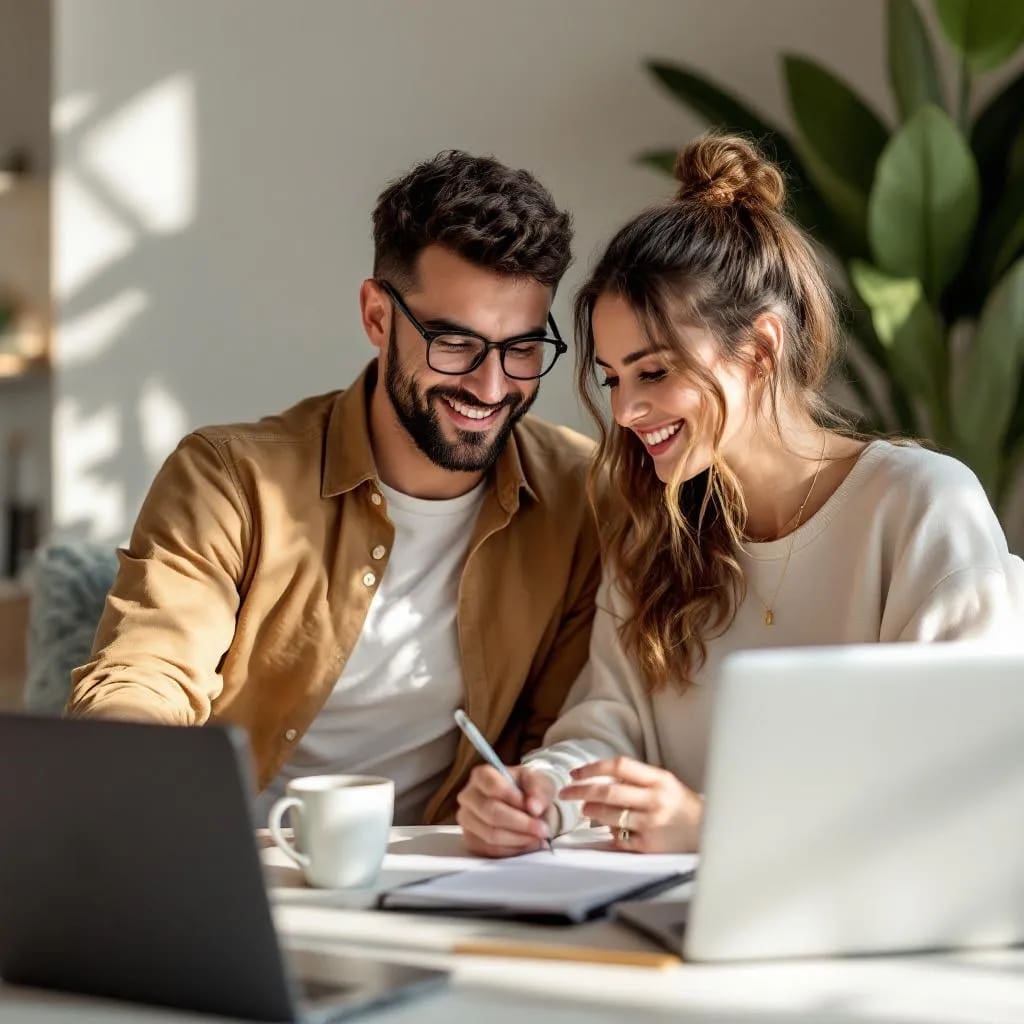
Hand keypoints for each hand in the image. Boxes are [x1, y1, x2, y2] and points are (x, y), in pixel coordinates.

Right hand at [456, 765, 557, 857]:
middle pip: (491, 813)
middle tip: (542, 829)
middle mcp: (469, 796)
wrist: (526, 809)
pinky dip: (513, 850)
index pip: (491, 785)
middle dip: (521, 824)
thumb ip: (539, 790)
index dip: (511, 796)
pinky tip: (527, 844)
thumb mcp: (540, 782)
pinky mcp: (471, 841)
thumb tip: (533, 808)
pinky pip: (491, 851)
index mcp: (482, 775)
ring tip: (537, 838)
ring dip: (519, 839)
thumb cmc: (529, 791)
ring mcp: (467, 820)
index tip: (532, 807)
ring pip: (491, 835)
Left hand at [558, 756, 702, 852]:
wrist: (710, 834)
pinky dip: (610, 833)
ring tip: (584, 810)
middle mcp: (655, 800)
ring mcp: (651, 824)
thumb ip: (638, 780)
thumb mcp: (666, 784)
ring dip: (590, 812)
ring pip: (609, 816)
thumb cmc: (683, 806)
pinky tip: (608, 830)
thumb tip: (601, 780)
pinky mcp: (649, 846)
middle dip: (580, 791)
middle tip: (566, 793)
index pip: (619, 766)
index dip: (592, 768)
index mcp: (659, 779)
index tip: (575, 773)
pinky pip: (619, 838)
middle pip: (607, 792)